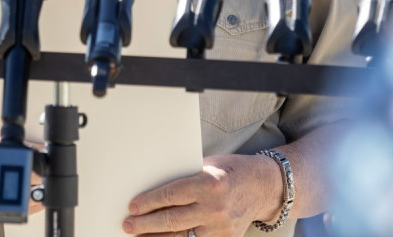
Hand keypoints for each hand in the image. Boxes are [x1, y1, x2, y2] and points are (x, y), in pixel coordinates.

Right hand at [0, 122, 43, 218]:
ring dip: (32, 192)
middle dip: (36, 175)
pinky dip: (25, 205)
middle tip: (42, 171)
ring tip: (35, 184)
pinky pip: (11, 210)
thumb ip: (7, 131)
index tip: (42, 156)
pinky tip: (27, 196)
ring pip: (16, 197)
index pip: (12, 152)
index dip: (32, 156)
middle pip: (16, 175)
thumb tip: (34, 133)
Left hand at [122, 154, 281, 236]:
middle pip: (171, 220)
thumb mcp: (208, 165)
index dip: (148, 202)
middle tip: (128, 225)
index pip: (170, 196)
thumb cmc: (231, 171)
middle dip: (145, 224)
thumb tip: (154, 189)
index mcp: (209, 183)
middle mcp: (215, 208)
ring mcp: (221, 228)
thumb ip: (185, 178)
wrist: (264, 186)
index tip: (133, 207)